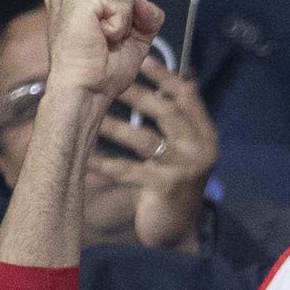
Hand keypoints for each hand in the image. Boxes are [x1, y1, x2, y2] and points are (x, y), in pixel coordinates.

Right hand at [43, 0, 164, 98]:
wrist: (87, 92)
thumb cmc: (101, 73)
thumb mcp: (134, 38)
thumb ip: (148, 15)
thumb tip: (143, 1)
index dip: (128, 19)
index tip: (105, 41)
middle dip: (126, 20)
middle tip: (102, 42)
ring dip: (121, 24)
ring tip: (99, 40)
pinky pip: (121, 4)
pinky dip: (118, 27)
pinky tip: (98, 38)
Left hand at [89, 58, 216, 249]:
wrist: (175, 229)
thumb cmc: (172, 182)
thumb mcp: (181, 148)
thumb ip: (175, 117)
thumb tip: (156, 74)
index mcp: (204, 134)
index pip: (187, 95)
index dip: (164, 76)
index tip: (141, 60)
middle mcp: (199, 149)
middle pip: (167, 113)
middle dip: (136, 95)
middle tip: (108, 82)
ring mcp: (183, 169)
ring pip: (144, 140)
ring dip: (115, 126)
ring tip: (91, 115)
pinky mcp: (165, 188)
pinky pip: (128, 170)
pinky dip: (104, 164)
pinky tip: (85, 157)